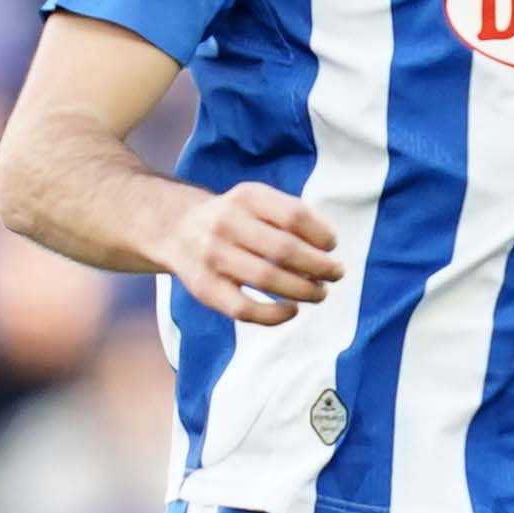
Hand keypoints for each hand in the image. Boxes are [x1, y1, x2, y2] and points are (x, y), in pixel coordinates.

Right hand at [167, 182, 343, 326]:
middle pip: (284, 249)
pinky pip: (245, 309)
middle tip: (336, 274)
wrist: (177, 229)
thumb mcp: (257, 201)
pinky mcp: (205, 288)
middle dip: (320, 266)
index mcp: (246, 197)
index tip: (331, 246)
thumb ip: (291, 215)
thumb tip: (328, 247)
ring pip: (267, 279)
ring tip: (320, 293)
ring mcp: (213, 256)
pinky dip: (275, 314)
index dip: (321, 234)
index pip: (294, 216)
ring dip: (304, 290)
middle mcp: (226, 223)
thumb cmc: (235, 219)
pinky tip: (292, 310)